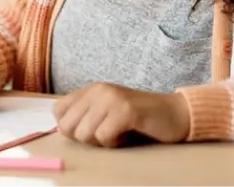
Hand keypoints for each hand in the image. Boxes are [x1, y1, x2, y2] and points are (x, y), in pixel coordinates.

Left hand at [53, 83, 190, 146]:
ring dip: (101, 141)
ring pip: (84, 133)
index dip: (71, 128)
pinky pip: (104, 136)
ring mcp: (111, 98)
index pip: (58, 111)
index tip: (91, 131)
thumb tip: (62, 130)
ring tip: (119, 132)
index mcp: (91, 90)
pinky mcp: (125, 110)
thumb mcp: (107, 113)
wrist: (175, 114)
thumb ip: (86, 116)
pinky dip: (114, 142)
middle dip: (85, 138)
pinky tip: (128, 134)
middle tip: (107, 133)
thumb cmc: (139, 120)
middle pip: (68, 126)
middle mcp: (98, 90)